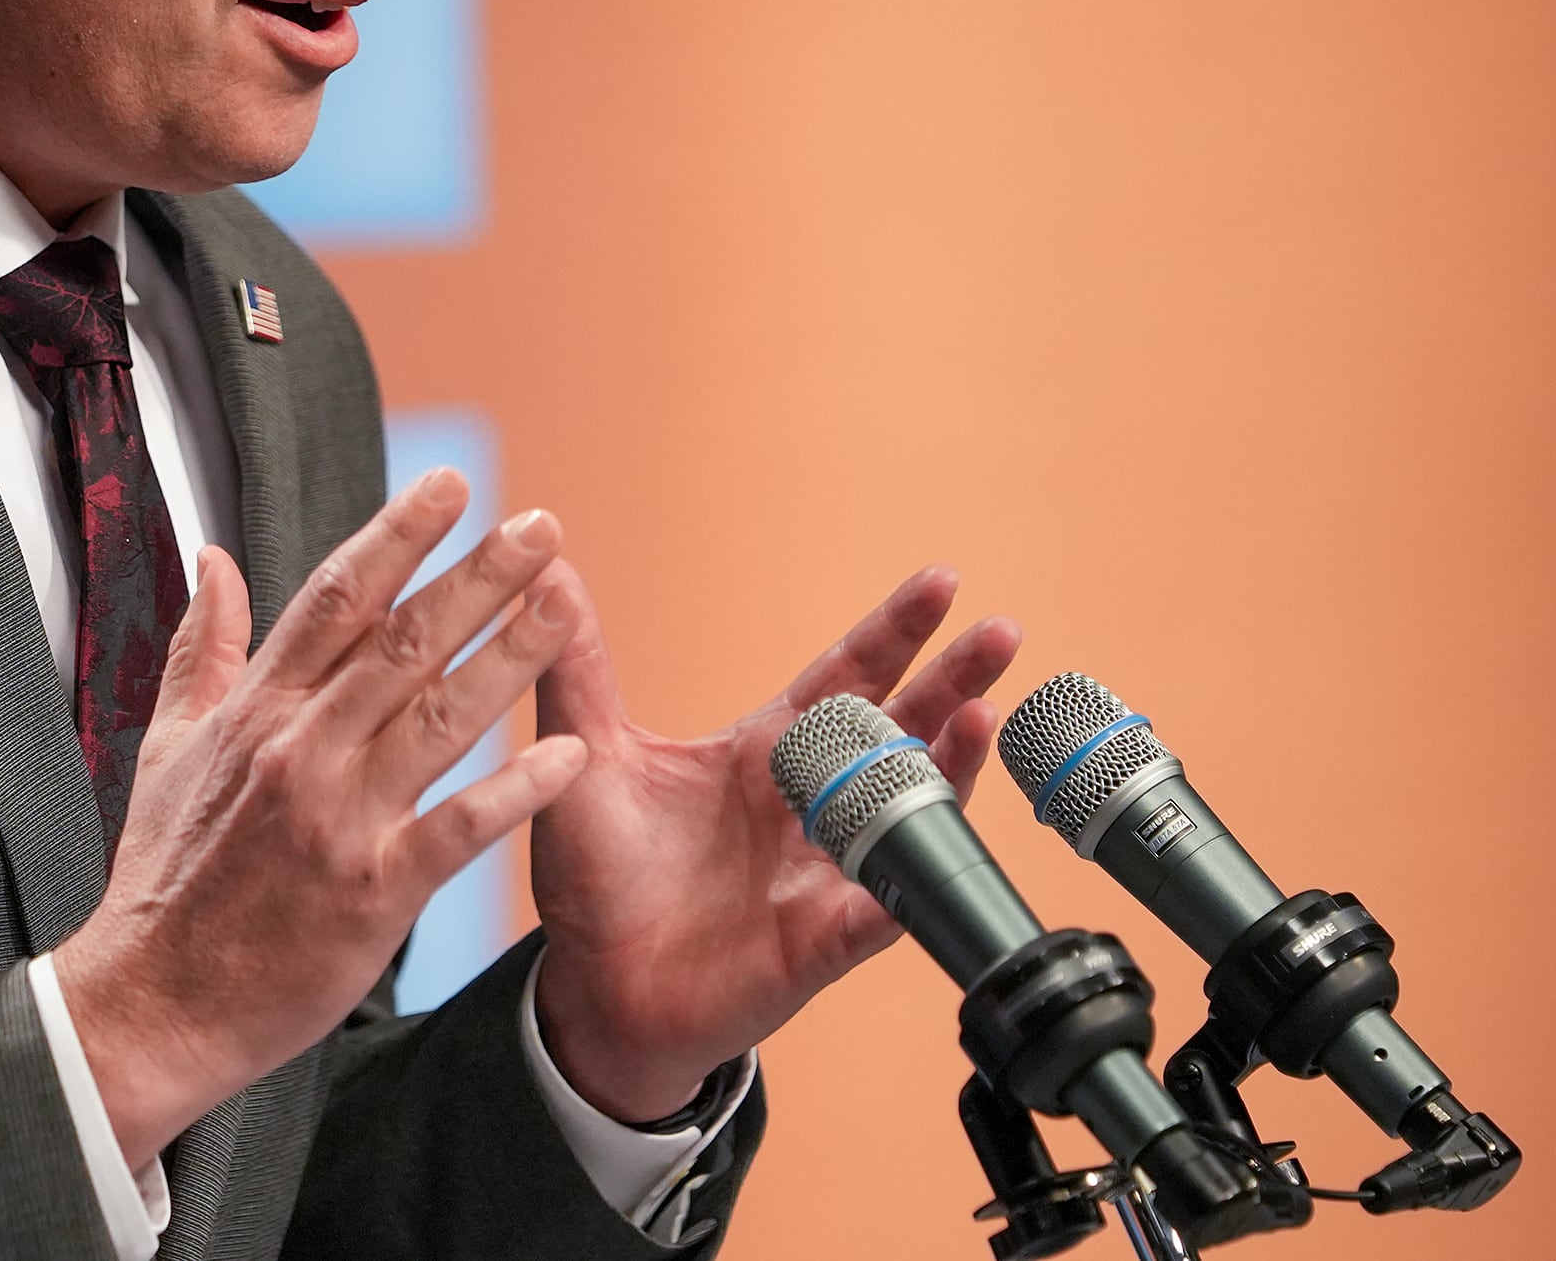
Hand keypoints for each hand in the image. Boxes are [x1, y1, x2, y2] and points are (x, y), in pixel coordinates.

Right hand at [53, 470, 591, 1167]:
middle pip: (401, 641)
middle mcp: (301, 750)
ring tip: (567, 604)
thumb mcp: (166, 747)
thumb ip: (202, 646)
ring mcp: (338, 819)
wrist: (152, 1003)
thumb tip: (214, 557)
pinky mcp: (372, 894)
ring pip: (437, 718)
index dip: (397, 535)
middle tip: (541, 524)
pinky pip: (456, 830)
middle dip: (478, 577)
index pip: (336, 599)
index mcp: (257, 711)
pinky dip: (514, 791)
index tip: (450, 485)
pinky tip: (569, 755)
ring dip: (509, 657)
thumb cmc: (165, 879)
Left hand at [527, 563, 1020, 1120]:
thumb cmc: (598, 876)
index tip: (942, 579)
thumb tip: (552, 567)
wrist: (593, 988)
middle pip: (898, 731)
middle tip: (1003, 632)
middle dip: (952, 682)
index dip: (893, 631)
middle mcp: (808, 806)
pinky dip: (905, 885)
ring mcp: (823, 874)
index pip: (844, 677)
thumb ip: (577, 667)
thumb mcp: (586, 755)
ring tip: (982, 718)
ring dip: (948, 769)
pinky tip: (933, 851)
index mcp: (763, 754)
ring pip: (906, 814)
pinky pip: (875, 912)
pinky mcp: (817, 943)